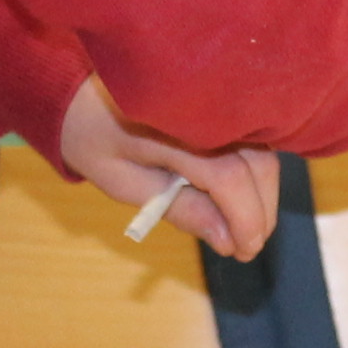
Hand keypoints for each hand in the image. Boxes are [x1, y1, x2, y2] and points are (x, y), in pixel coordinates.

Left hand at [55, 77, 280, 260]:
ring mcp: (218, 102)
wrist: (83, 95)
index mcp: (170, 128)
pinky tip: (242, 197)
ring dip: (263, 194)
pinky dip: (256, 172)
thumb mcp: (125, 185)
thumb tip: (228, 241)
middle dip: (260, 213)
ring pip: (264, 152)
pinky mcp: (225, 103)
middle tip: (244, 247)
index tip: (244, 252)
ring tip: (243, 227)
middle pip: (257, 164)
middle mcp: (204, 109)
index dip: (245, 218)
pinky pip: (256, 139)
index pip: (227, 176)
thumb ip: (178, 209)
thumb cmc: (96, 142)